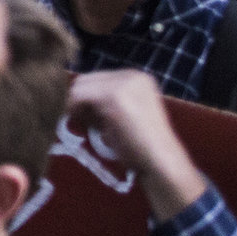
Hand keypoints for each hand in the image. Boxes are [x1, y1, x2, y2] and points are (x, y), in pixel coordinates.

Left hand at [64, 70, 207, 220]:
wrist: (161, 160)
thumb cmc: (142, 146)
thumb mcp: (126, 116)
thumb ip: (106, 104)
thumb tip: (76, 101)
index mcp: (137, 78)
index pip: (96, 79)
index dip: (86, 99)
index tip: (88, 119)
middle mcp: (131, 75)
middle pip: (86, 79)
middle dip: (80, 101)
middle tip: (85, 124)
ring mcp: (123, 83)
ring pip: (79, 87)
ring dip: (78, 107)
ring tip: (93, 128)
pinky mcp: (113, 95)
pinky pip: (78, 96)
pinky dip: (75, 110)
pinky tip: (86, 126)